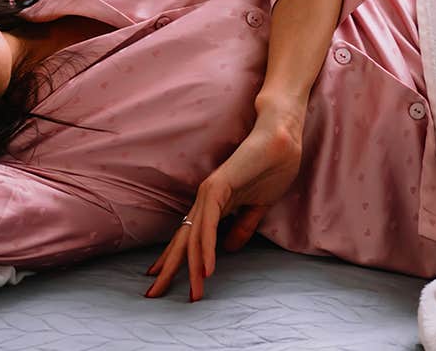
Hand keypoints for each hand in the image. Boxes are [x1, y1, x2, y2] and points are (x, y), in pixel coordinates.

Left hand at [144, 99, 302, 301]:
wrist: (281, 141)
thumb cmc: (270, 169)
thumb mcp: (257, 208)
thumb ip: (243, 227)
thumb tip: (229, 250)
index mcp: (212, 206)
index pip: (188, 238)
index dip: (174, 259)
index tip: (161, 280)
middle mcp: (204, 201)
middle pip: (181, 241)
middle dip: (169, 270)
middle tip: (154, 295)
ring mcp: (208, 193)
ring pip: (193, 237)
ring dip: (192, 268)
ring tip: (193, 294)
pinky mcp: (219, 187)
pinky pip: (210, 223)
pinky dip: (207, 248)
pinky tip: (206, 269)